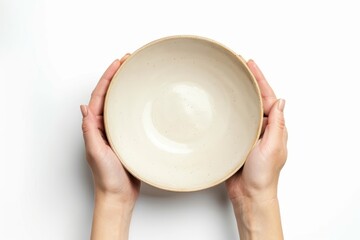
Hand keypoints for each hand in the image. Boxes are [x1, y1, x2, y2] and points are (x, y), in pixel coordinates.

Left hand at [81, 55, 139, 239]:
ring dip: (127, 88)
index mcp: (95, 127)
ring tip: (137, 74)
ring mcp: (117, 131)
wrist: (118, 196)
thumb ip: (90, 130)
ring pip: (121, 104)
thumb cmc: (107, 178)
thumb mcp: (95, 152)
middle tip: (130, 61)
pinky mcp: (128, 138)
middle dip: (118, 77)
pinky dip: (135, 104)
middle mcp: (104, 126)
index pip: (100, 96)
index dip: (108, 77)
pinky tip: (143, 99)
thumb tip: (84, 107)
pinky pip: (130, 116)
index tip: (119, 63)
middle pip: (110, 95)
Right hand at [226, 59, 286, 239]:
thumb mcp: (272, 146)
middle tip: (237, 65)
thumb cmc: (262, 175)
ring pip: (243, 107)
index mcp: (273, 127)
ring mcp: (249, 133)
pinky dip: (229, 109)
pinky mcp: (237, 140)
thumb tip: (281, 102)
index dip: (259, 79)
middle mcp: (261, 128)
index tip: (249, 64)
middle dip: (247, 81)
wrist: (249, 194)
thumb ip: (276, 124)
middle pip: (255, 98)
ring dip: (237, 92)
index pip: (267, 97)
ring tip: (228, 78)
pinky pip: (234, 120)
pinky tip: (221, 103)